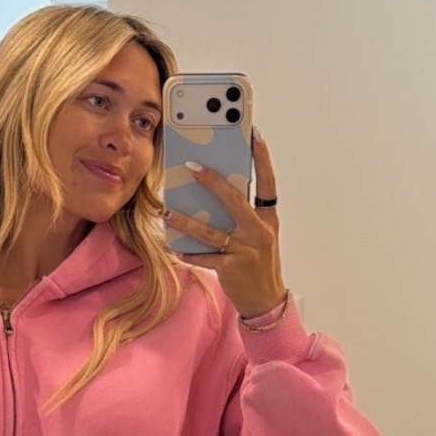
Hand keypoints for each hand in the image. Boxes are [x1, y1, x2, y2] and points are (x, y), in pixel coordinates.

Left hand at [164, 130, 287, 319]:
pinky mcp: (232, 268)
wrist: (266, 299)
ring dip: (186, 221)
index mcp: (268, 219)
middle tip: (192, 166)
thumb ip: (244, 216)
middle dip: (213, 182)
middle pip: (234, 200)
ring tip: (167, 211)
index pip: (268, 183)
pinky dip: (188, 252)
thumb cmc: (259, 263)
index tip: (255, 136)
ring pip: (211, 231)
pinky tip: (174, 246)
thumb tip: (216, 194)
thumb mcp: (259, 236)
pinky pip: (204, 256)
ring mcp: (246, 250)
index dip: (263, 159)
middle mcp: (259, 232)